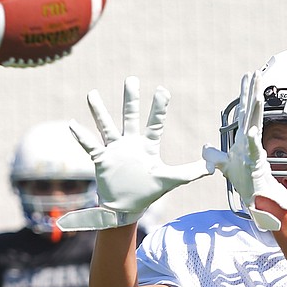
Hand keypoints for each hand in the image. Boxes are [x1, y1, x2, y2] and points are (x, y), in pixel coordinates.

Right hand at [57, 77, 209, 231]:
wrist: (125, 208)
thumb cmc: (147, 192)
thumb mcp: (170, 181)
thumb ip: (190, 172)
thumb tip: (213, 167)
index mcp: (147, 146)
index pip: (155, 123)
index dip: (159, 108)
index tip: (162, 90)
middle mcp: (130, 143)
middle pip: (131, 117)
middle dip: (131, 99)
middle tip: (131, 78)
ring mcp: (115, 150)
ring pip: (106, 126)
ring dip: (99, 111)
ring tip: (92, 93)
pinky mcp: (101, 159)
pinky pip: (90, 145)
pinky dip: (81, 136)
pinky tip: (72, 124)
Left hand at [202, 71, 286, 230]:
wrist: (257, 200)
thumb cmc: (245, 182)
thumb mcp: (224, 166)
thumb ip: (214, 155)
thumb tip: (204, 147)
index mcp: (243, 139)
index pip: (243, 112)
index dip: (245, 94)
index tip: (247, 77)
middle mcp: (251, 141)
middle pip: (252, 112)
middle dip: (254, 92)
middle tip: (256, 73)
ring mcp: (255, 151)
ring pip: (256, 125)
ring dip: (256, 110)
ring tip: (258, 93)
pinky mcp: (256, 164)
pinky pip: (254, 150)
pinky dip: (252, 140)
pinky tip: (252, 130)